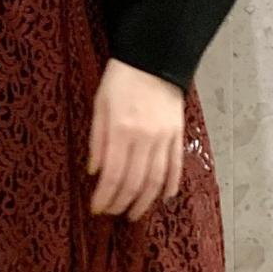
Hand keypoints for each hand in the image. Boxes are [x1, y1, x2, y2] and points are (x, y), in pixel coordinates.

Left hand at [88, 58, 183, 220]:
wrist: (154, 57)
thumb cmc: (121, 79)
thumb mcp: (99, 105)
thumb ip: (97, 140)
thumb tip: (94, 172)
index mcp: (121, 130)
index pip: (112, 175)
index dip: (104, 197)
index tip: (97, 209)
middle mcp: (144, 138)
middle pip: (134, 182)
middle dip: (121, 203)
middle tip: (113, 214)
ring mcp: (164, 138)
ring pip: (156, 180)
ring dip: (145, 201)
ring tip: (135, 214)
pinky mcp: (177, 134)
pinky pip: (176, 165)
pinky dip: (171, 184)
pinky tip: (164, 197)